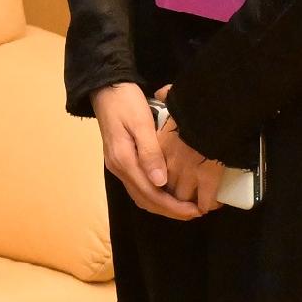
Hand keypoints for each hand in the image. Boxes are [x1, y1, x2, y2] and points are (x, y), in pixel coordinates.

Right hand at [93, 83, 206, 221]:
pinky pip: (138, 187)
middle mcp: (118, 168)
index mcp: (124, 160)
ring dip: (163, 206)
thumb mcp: (141, 123)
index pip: (150, 193)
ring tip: (185, 207)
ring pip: (141, 196)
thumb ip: (150, 153)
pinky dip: (154, 196)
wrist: (106, 89)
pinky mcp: (120, 162)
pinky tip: (168, 193)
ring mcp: (117, 166)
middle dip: (171, 210)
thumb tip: (160, 182)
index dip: (173, 206)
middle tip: (196, 212)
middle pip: (145, 200)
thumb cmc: (126, 102)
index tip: (195, 210)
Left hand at [155, 101, 228, 213]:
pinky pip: (205, 199)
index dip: (158, 182)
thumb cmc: (196, 105)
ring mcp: (189, 173)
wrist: (216, 112)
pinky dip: (208, 203)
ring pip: (184, 199)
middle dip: (172, 200)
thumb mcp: (174, 99)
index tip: (164, 186)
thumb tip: (161, 92)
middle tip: (180, 202)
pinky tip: (212, 205)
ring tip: (196, 206)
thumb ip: (166, 98)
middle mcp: (170, 164)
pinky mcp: (208, 178)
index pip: (152, 173)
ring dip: (188, 204)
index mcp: (160, 148)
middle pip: (165, 191)